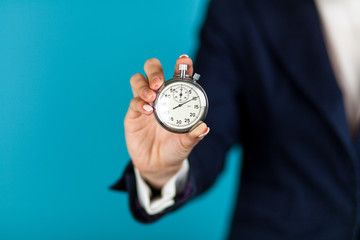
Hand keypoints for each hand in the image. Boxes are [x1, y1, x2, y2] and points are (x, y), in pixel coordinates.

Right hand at [124, 55, 209, 188]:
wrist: (158, 166)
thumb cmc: (175, 150)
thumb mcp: (186, 143)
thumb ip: (194, 136)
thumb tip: (204, 128)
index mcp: (177, 97)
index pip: (178, 75)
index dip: (181, 65)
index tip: (184, 60)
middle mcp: (160, 95)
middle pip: (152, 70)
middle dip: (154, 70)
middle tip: (159, 83)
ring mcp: (145, 102)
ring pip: (138, 80)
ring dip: (143, 85)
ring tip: (152, 97)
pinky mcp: (134, 113)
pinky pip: (133, 101)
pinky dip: (139, 102)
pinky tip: (147, 111)